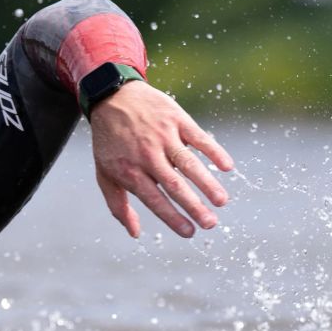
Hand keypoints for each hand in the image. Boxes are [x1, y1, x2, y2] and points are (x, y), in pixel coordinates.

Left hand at [89, 81, 233, 237]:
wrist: (112, 97)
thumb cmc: (109, 142)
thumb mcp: (104, 174)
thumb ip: (118, 205)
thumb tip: (135, 233)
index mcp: (130, 171)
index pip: (154, 199)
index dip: (172, 217)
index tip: (190, 233)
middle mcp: (147, 155)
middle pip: (174, 185)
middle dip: (193, 206)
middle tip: (210, 224)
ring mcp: (163, 136)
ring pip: (188, 163)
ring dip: (207, 183)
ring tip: (221, 201)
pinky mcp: (176, 119)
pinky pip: (198, 137)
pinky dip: (213, 151)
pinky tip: (227, 166)